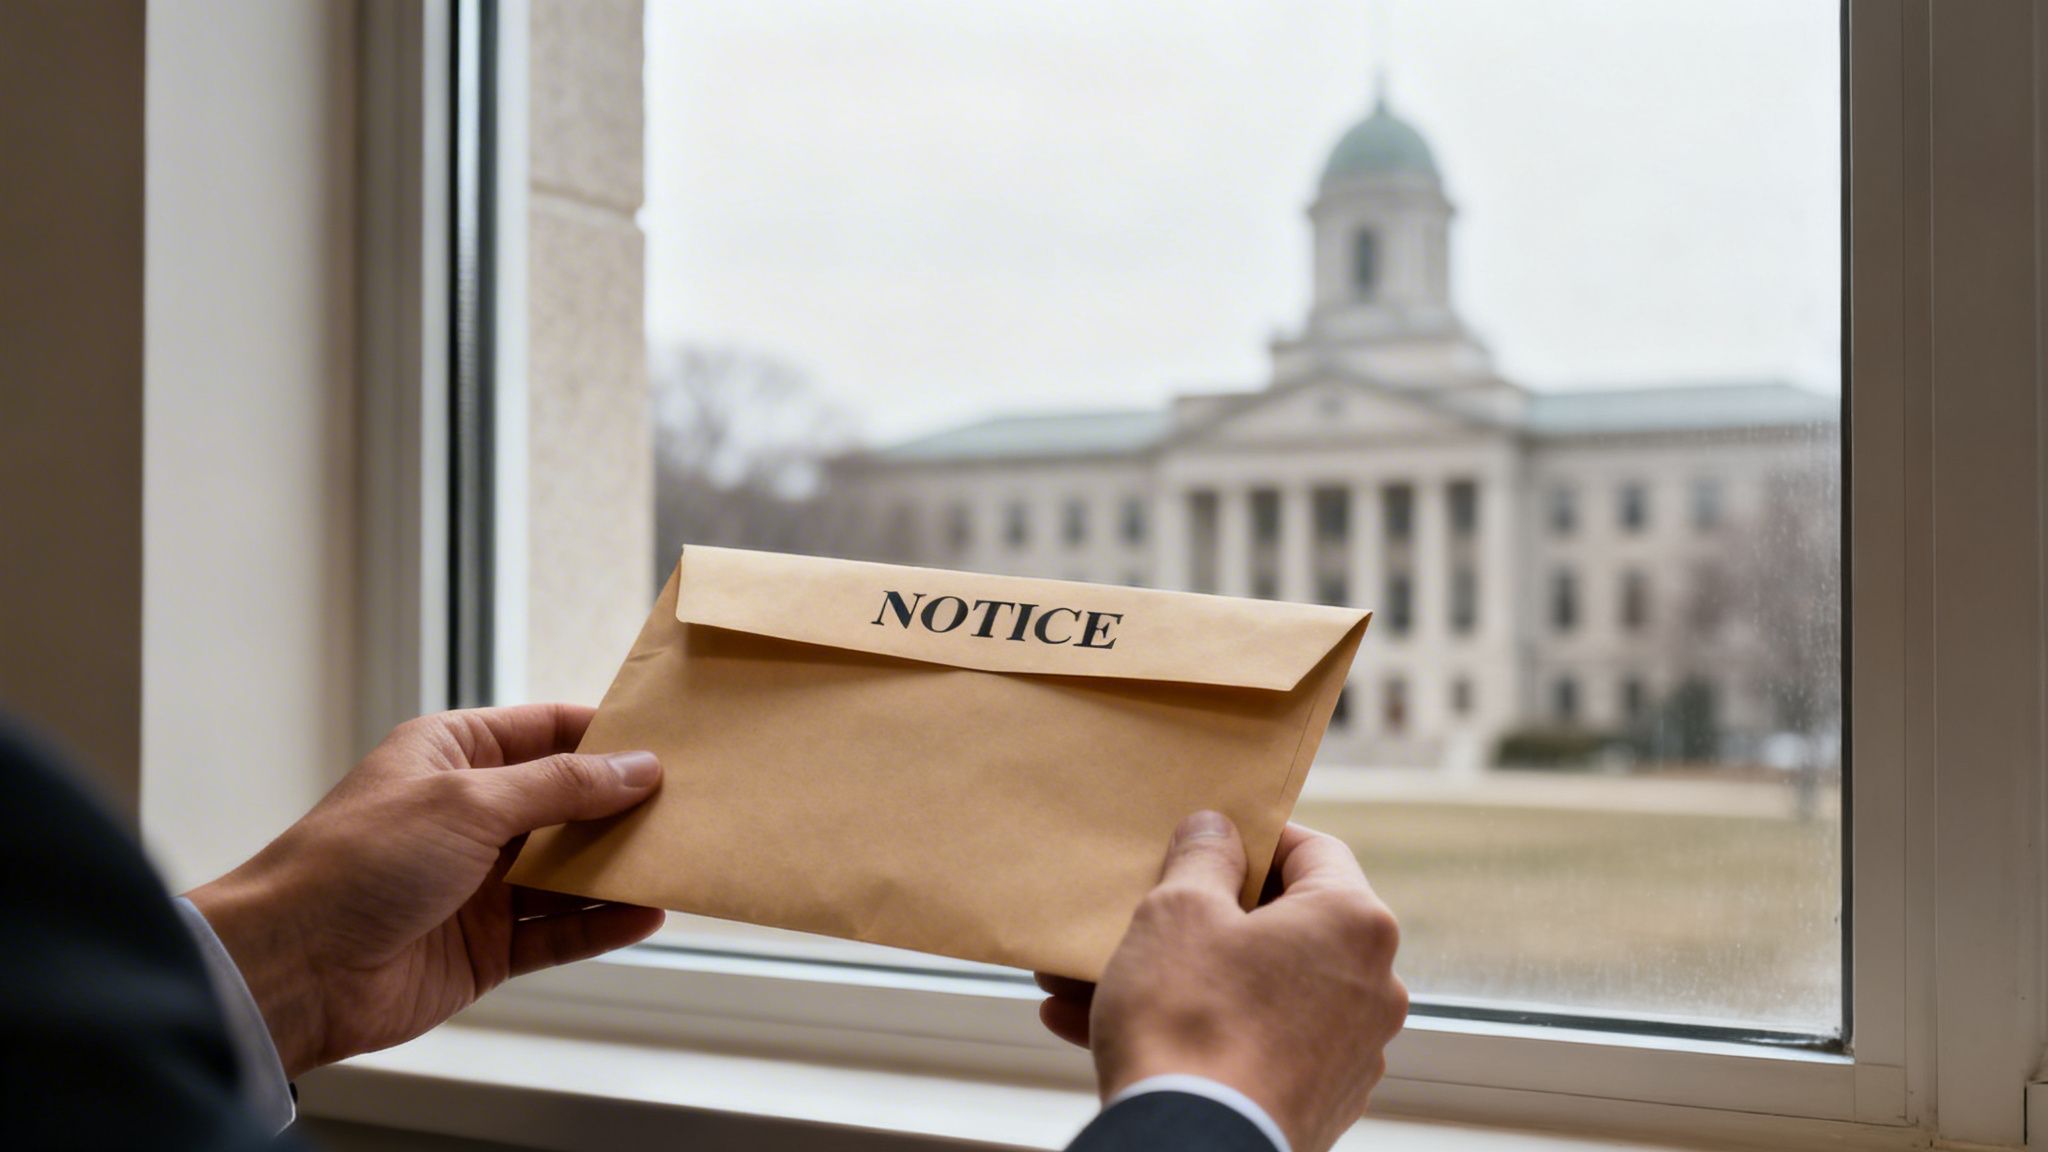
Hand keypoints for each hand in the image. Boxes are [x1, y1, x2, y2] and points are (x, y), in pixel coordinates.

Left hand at [184, 705, 666, 1077]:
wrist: (292, 968)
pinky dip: (604, 921)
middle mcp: (470, 814)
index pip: (547, 731)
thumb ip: (561, 787)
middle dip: (624, 803)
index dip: (607, 735)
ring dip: (621, 865)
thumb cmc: (356, 862)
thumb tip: (637, 767)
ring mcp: (480, 882)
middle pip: (567, 801)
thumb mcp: (468, 802)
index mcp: (453, 755)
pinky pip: (560, 928)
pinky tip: (649, 912)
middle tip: (692, 801)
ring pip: (570, 868)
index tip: (669, 740)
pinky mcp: (487, 945)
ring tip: (681, 856)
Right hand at [1037, 813, 1406, 1151]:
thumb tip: (1218, 829)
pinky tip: (1104, 1028)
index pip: (1313, 850)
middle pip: (1281, 927)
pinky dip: (1194, 1031)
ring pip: (1254, 991)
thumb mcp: (1179, 911)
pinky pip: (1250, 1044)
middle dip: (1199, 919)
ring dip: (1180, 978)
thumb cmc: (1190, 1021)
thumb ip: (1202, 856)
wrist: (1192, 1150)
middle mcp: (1371, 987)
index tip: (1207, 841)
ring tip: (1089, 979)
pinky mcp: (1316, 1104)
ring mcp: (1348, 1053)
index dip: (1254, 837)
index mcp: (1354, 923)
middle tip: (1141, 911)